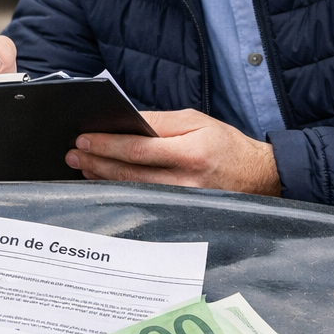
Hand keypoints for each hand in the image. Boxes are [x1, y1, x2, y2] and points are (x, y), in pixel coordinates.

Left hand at [64, 109, 281, 195]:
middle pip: (129, 173)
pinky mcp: (181, 212)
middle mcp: (186, 180)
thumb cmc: (226, 145)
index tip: (83, 139)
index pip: (138, 149)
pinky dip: (120, 190)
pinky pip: (143, 200)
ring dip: (102, 177)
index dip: (106, 145)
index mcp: (191, 152)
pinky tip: (104, 182)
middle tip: (72, 154)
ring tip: (81, 166)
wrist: (261, 177)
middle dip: (96, 162)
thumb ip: (160, 122)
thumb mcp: (197, 121)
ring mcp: (182, 201)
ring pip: (132, 190)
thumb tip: (124, 120)